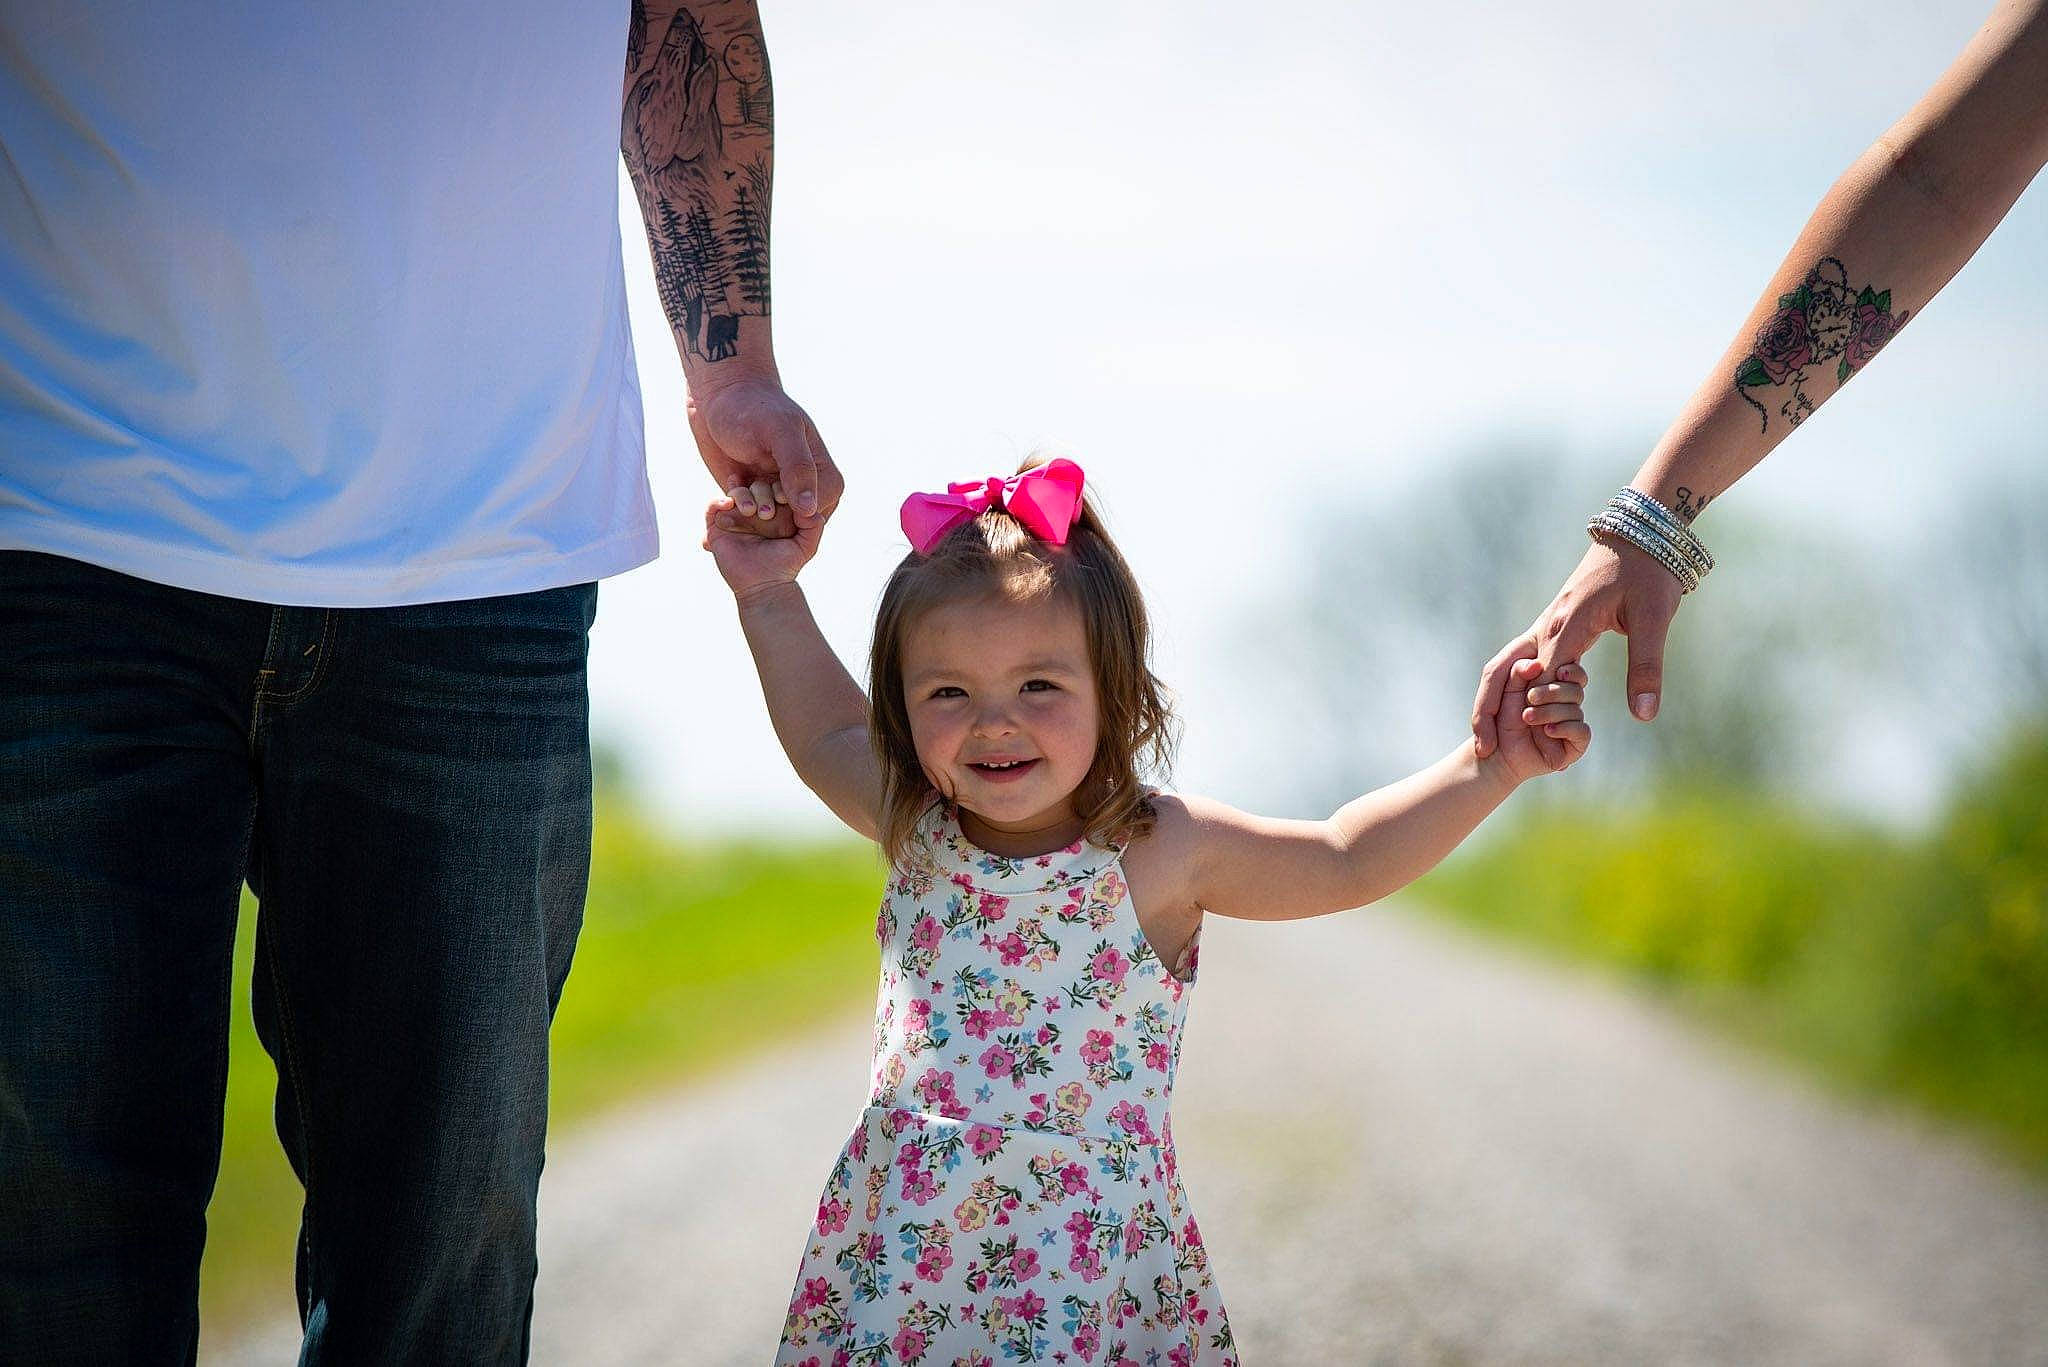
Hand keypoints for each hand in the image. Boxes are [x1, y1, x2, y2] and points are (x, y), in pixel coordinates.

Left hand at [687, 375, 840, 535]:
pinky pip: (747, 518)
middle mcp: (805, 490)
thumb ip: (799, 468)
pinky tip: (733, 481)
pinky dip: (736, 505)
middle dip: (766, 512)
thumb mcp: (779, 431)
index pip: (815, 514)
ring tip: (741, 479)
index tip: (771, 490)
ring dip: (749, 508)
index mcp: (824, 475)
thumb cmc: (754, 406)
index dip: (791, 512)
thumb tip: (810, 510)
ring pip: (766, 526)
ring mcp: (778, 494)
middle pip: (790, 526)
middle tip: (751, 483)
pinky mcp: (754, 495)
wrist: (721, 397)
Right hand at [702, 492, 820, 596]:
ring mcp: (736, 516)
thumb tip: (808, 503)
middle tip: (767, 513)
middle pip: (755, 484)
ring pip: (735, 491)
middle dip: (761, 492)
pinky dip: (718, 501)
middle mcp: (755, 508)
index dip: (779, 487)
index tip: (783, 499)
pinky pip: (713, 506)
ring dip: (742, 495)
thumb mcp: (807, 544)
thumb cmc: (786, 565)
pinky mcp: (718, 527)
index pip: (775, 485)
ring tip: (749, 511)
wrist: (764, 585)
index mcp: (775, 508)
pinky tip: (729, 505)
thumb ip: (813, 523)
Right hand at [1471, 537, 1684, 757]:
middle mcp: (1548, 624)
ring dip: (1493, 699)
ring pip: (1508, 665)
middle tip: (1484, 748)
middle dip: (1490, 711)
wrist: (1640, 531)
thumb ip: (1646, 668)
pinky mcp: (1553, 619)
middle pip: (1506, 673)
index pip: (1542, 678)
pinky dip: (1510, 684)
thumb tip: (1644, 716)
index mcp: (1568, 625)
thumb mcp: (1654, 621)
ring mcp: (1547, 620)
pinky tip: (1512, 704)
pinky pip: (1523, 656)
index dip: (1533, 712)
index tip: (1526, 747)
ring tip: (1485, 735)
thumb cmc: (1649, 573)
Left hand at [1482, 658, 1590, 784]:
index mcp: (1556, 686)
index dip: (1570, 671)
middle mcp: (1568, 704)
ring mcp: (1572, 723)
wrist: (1498, 751)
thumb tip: (1536, 664)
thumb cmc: (1501, 717)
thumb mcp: (1505, 689)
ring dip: (1550, 712)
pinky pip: (1582, 731)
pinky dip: (1565, 728)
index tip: (1558, 672)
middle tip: (1530, 698)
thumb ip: (1517, 672)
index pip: (1574, 673)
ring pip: (1576, 710)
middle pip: (1576, 690)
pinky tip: (1547, 730)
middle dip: (1552, 692)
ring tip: (1527, 717)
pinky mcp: (1575, 744)